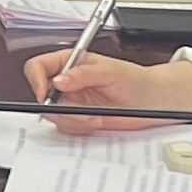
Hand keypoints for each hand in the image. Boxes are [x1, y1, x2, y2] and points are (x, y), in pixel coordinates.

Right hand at [24, 50, 191, 132]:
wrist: (153, 102)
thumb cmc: (136, 80)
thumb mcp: (111, 71)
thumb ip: (83, 74)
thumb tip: (60, 80)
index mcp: (71, 63)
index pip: (39, 67)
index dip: (37, 80)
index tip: (46, 92)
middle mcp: (68, 82)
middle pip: (42, 94)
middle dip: (57, 107)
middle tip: (76, 111)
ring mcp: (72, 102)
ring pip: (53, 114)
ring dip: (72, 119)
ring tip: (93, 117)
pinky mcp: (79, 118)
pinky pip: (66, 127)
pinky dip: (79, 128)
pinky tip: (95, 121)